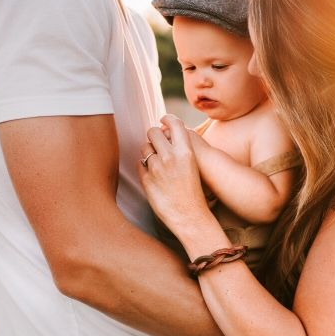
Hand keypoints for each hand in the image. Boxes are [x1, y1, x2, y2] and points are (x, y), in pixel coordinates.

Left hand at [138, 115, 211, 234]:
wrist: (191, 217)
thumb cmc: (194, 191)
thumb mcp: (192, 165)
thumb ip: (180, 148)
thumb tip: (164, 131)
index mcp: (186, 152)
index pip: (174, 123)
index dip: (167, 118)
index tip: (163, 120)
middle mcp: (170, 157)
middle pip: (153, 131)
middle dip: (153, 135)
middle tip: (157, 142)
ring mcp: (156, 169)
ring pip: (145, 148)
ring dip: (148, 151)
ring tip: (157, 162)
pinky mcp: (146, 180)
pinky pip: (140, 164)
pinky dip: (145, 167)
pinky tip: (154, 176)